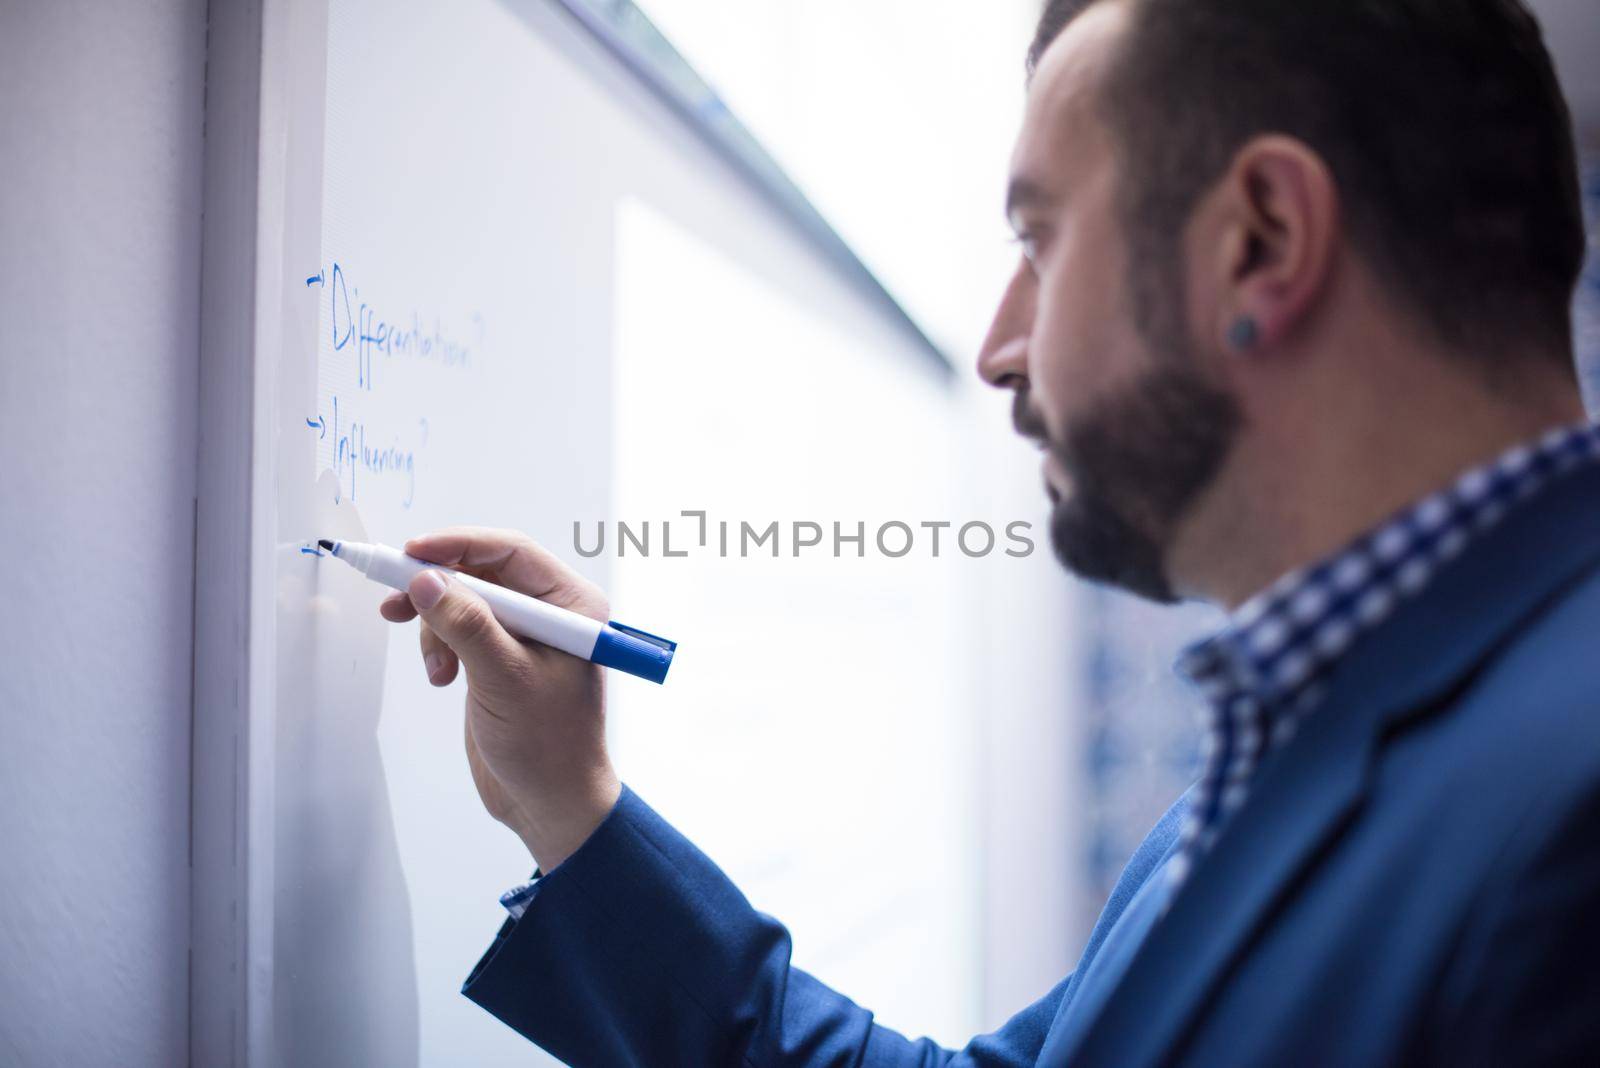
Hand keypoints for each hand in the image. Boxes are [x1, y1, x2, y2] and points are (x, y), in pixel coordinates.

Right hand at [378, 527, 620, 871]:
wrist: (550, 803)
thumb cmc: (548, 745)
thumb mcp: (504, 679)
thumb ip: (466, 625)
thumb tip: (426, 579)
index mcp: (572, 605)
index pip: (509, 553)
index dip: (457, 546)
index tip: (410, 553)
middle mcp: (551, 613)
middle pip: (481, 573)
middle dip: (437, 589)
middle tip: (394, 600)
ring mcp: (524, 636)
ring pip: (463, 602)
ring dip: (436, 627)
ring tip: (436, 669)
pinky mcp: (500, 658)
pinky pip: (459, 630)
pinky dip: (440, 646)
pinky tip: (441, 677)